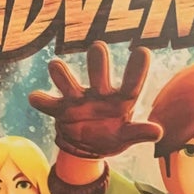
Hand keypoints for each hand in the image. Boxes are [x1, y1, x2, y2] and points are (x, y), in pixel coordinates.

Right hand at [29, 41, 154, 158]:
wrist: (86, 147)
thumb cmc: (111, 135)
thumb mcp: (125, 137)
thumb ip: (138, 133)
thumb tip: (157, 131)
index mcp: (120, 101)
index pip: (131, 84)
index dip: (137, 70)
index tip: (143, 51)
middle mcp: (99, 94)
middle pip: (99, 75)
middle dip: (98, 63)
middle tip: (98, 46)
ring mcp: (78, 99)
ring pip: (69, 83)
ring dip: (62, 76)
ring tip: (55, 66)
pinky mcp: (60, 109)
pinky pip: (48, 104)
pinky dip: (41, 101)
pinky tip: (35, 98)